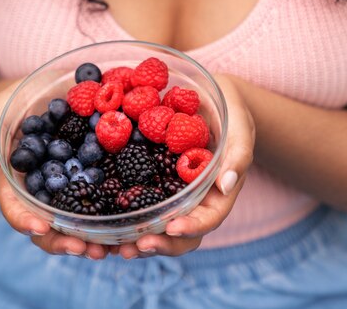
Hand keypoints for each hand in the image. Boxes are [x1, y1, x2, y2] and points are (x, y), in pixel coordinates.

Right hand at [0, 80, 109, 258]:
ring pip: (78, 220)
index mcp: (18, 181)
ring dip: (93, 237)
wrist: (46, 91)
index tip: (41, 227)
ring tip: (110, 247)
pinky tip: (129, 223)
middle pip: (50, 226)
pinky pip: (103, 195)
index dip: (25, 220)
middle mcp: (44, 190)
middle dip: (67, 241)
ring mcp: (70, 184)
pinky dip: (114, 212)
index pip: (15, 208)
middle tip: (87, 249)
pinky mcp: (94, 173)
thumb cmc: (15, 103)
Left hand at [116, 73, 254, 258]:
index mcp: (219, 192)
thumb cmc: (233, 113)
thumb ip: (238, 154)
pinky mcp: (154, 178)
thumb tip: (227, 184)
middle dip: (159, 244)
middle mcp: (195, 199)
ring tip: (114, 245)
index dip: (191, 227)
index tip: (171, 227)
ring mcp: (173, 191)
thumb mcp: (241, 127)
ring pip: (158, 224)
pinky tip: (104, 221)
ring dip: (137, 239)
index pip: (208, 218)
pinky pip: (139, 200)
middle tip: (134, 247)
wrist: (212, 98)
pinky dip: (124, 214)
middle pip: (180, 233)